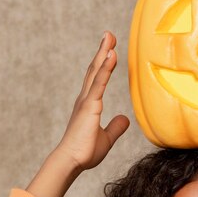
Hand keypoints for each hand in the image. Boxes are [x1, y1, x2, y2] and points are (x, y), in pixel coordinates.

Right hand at [56, 31, 129, 171]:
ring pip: (96, 72)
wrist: (72, 161)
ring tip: (109, 37)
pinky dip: (106, 68)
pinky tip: (111, 54)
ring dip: (103, 53)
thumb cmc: (84, 152)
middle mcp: (85, 99)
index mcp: (89, 105)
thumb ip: (116, 127)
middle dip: (102, 51)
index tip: (109, 49)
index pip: (97, 79)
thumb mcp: (107, 138)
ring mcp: (86, 101)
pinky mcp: (89, 106)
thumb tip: (125, 119)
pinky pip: (99, 83)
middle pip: (95, 69)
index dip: (103, 63)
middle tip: (108, 35)